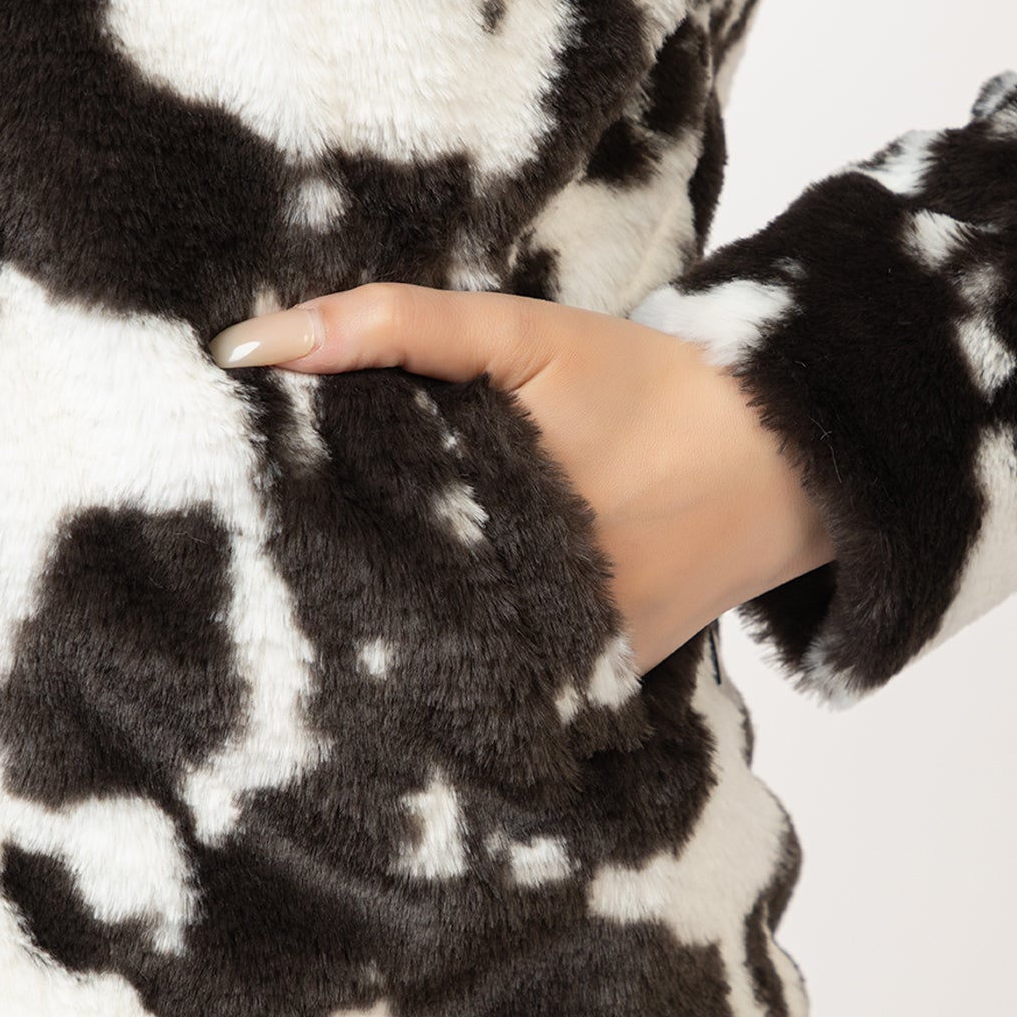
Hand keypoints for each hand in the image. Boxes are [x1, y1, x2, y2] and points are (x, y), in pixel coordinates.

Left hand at [208, 284, 835, 676]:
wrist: (779, 454)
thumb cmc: (649, 385)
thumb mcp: (527, 333)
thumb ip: (393, 326)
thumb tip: (245, 347)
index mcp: (498, 522)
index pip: (354, 555)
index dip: (286, 550)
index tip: (236, 539)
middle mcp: (532, 612)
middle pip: (391, 624)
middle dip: (329, 606)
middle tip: (258, 591)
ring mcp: (573, 662)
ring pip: (447, 670)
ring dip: (392, 647)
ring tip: (321, 624)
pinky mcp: (604, 683)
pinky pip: (512, 690)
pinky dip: (469, 667)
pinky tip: (427, 639)